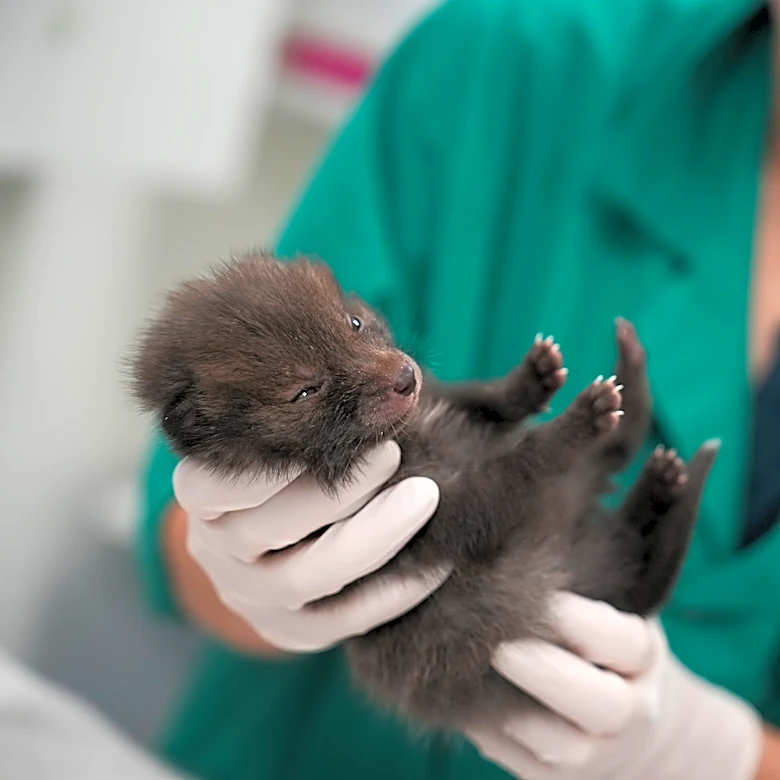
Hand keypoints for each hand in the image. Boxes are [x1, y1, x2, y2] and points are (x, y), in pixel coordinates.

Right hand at [173, 440, 447, 652]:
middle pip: (263, 529)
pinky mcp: (289, 632)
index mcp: (202, 495)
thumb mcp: (291, 434)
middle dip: (335, 492)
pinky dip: (390, 594)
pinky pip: (339, 622)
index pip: (207, 485)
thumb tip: (393, 380)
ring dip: (372, 537)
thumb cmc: (297, 462)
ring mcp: (249, 597)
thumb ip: (320, 416)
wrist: (288, 534)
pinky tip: (435, 563)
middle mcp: (215, 550)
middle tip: (391, 453)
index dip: (263, 466)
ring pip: (303, 577)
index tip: (325, 429)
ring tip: (424, 497)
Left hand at [466, 593, 762, 779]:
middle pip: (599, 702)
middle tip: (494, 641)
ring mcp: (591, 754)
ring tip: (457, 666)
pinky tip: (447, 692)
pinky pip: (513, 759)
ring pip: (552, 743)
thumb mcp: (610, 605)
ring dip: (502, 706)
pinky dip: (481, 730)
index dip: (575, 618)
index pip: (620, 640)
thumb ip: (579, 578)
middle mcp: (627, 711)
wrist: (633, 727)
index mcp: (641, 657)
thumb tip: (517, 522)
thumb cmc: (603, 643)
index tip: (531, 589)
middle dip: (543, 671)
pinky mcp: (551, 779)